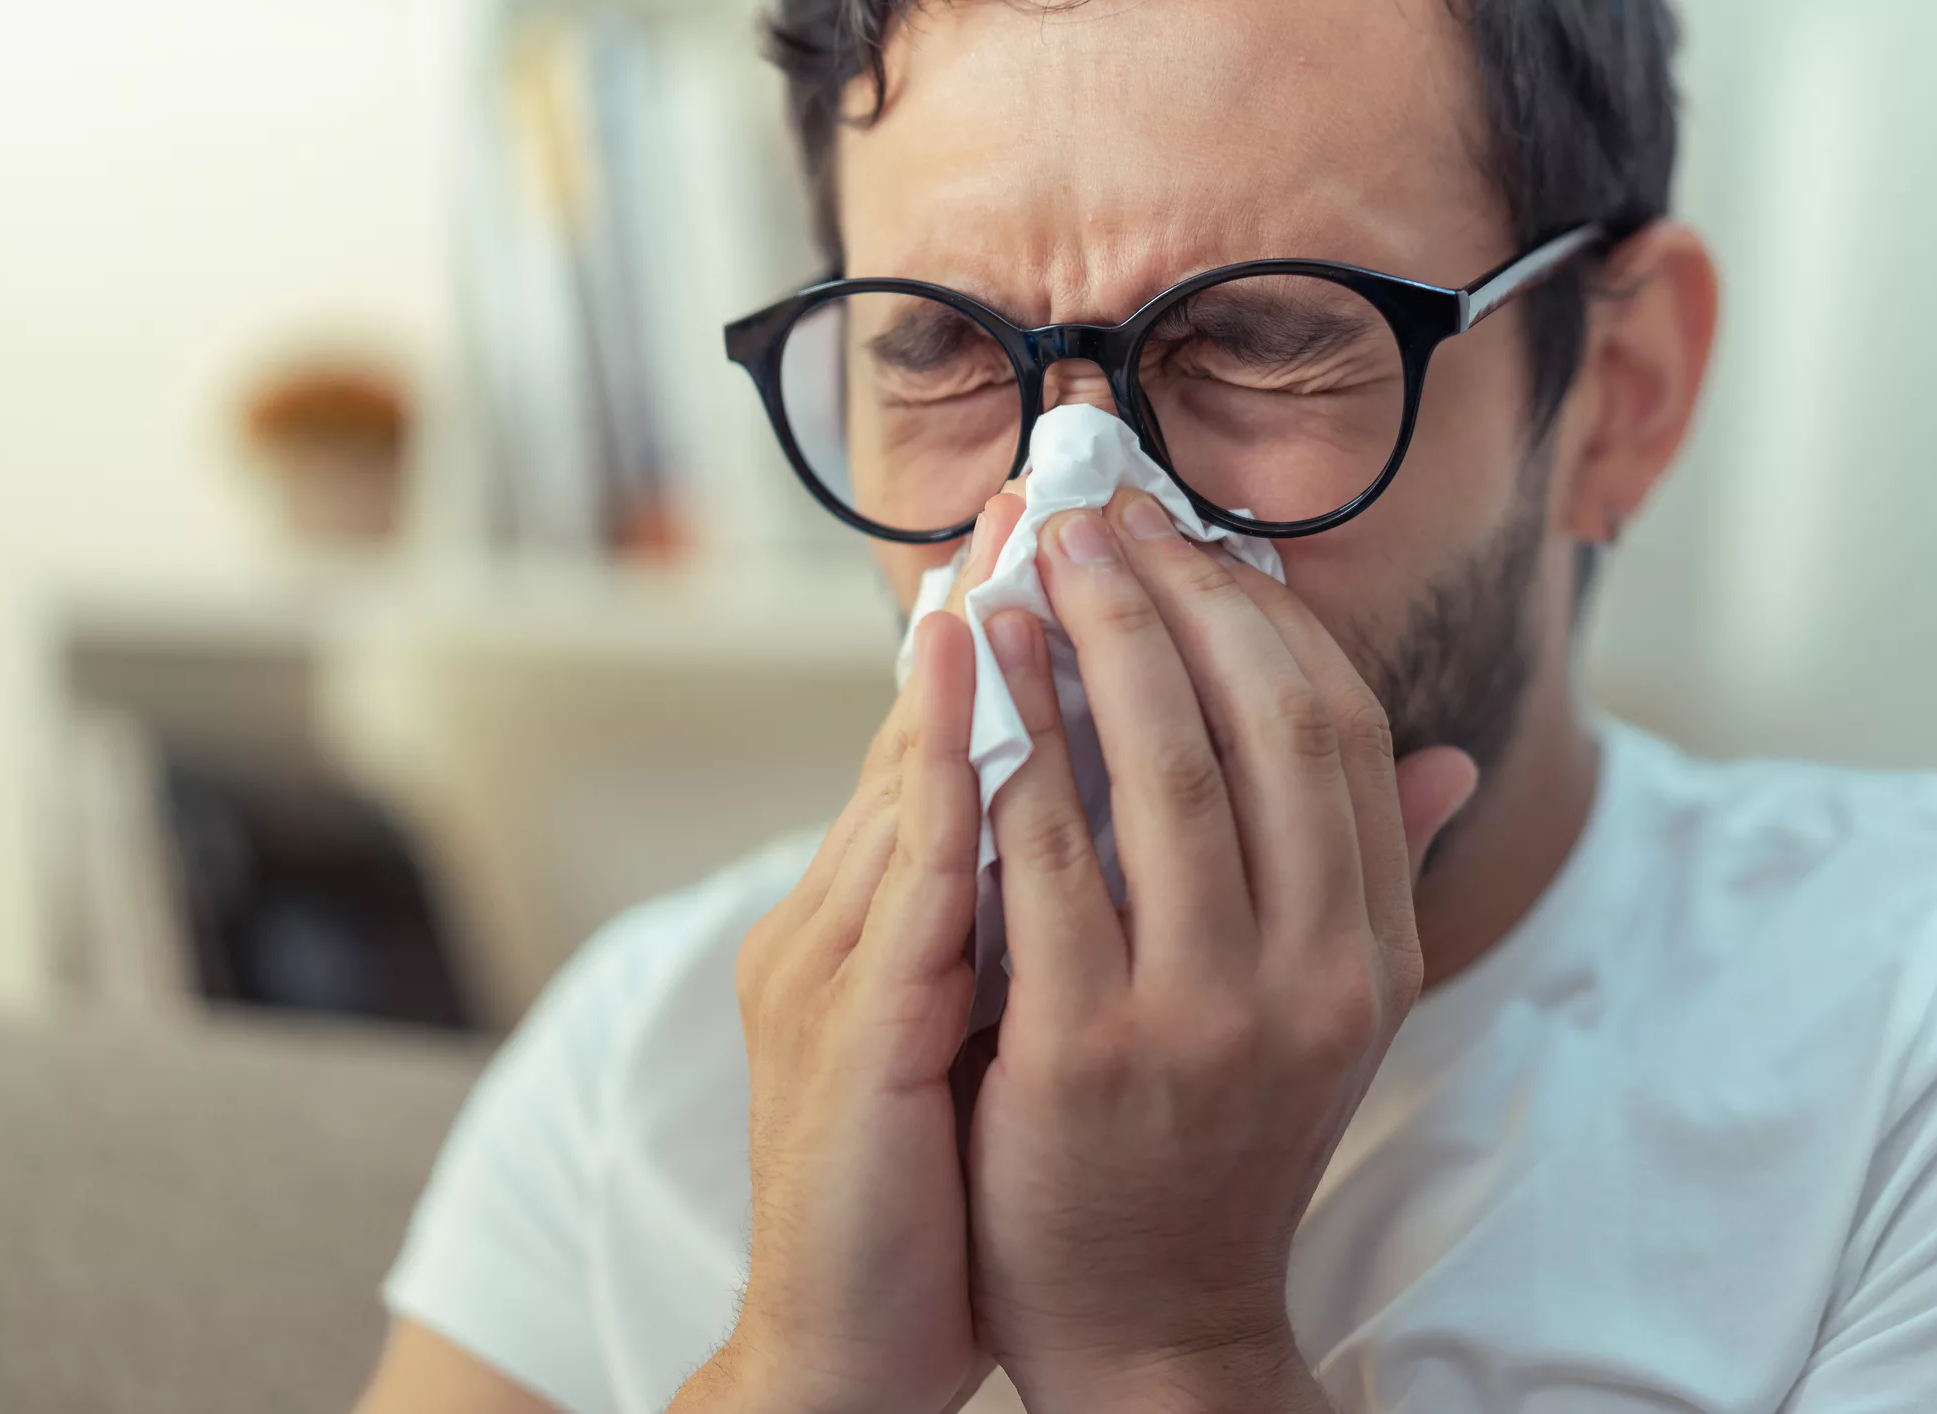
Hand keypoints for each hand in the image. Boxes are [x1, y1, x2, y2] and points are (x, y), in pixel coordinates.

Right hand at [673, 497, 1024, 1413]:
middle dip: (989, 607)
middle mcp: (844, 923)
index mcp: (883, 923)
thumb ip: (1032, 918)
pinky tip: (971, 678)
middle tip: (1044, 493)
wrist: (849, 1341)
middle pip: (920, 732)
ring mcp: (834, 968)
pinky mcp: (844, 1030)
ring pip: (906, 774)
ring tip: (1013, 538)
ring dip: (959, 647)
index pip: (950, 752)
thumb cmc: (940, 1183)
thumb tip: (1102, 819)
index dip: (1006, 644)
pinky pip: (906, 874)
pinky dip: (933, 762)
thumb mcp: (989, 1030)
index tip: (1065, 545)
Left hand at [964, 489, 1477, 1412]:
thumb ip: (1362, 878)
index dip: (1264, 617)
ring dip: (1091, 642)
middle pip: (1259, 723)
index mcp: (1372, 952)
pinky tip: (973, 676)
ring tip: (1033, 561)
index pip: (1342, 731)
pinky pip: (1047, 858)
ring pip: (1157, 770)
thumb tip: (1446, 761)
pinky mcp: (1089, 1049)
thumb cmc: (1218, 1143)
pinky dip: (1011, 747)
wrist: (1149, 1321)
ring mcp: (1203, 1014)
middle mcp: (1311, 975)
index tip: (1191, 541)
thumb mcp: (1323, 1019)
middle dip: (1175, 597)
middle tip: (1098, 514)